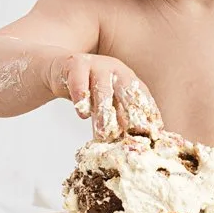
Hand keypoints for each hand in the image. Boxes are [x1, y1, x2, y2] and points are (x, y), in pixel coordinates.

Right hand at [47, 54, 162, 140]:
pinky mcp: (76, 64)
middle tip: (132, 135)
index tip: (153, 131)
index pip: (142, 96)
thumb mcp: (106, 105)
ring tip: (104, 133)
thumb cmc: (89, 91)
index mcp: (128, 78)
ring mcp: (96, 65)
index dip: (148, 112)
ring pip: (102, 89)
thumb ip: (117, 121)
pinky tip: (82, 114)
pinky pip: (79, 82)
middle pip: (126, 91)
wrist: (60, 71)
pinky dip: (81, 98)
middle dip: (130, 114)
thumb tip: (128, 148)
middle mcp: (116, 69)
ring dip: (104, 113)